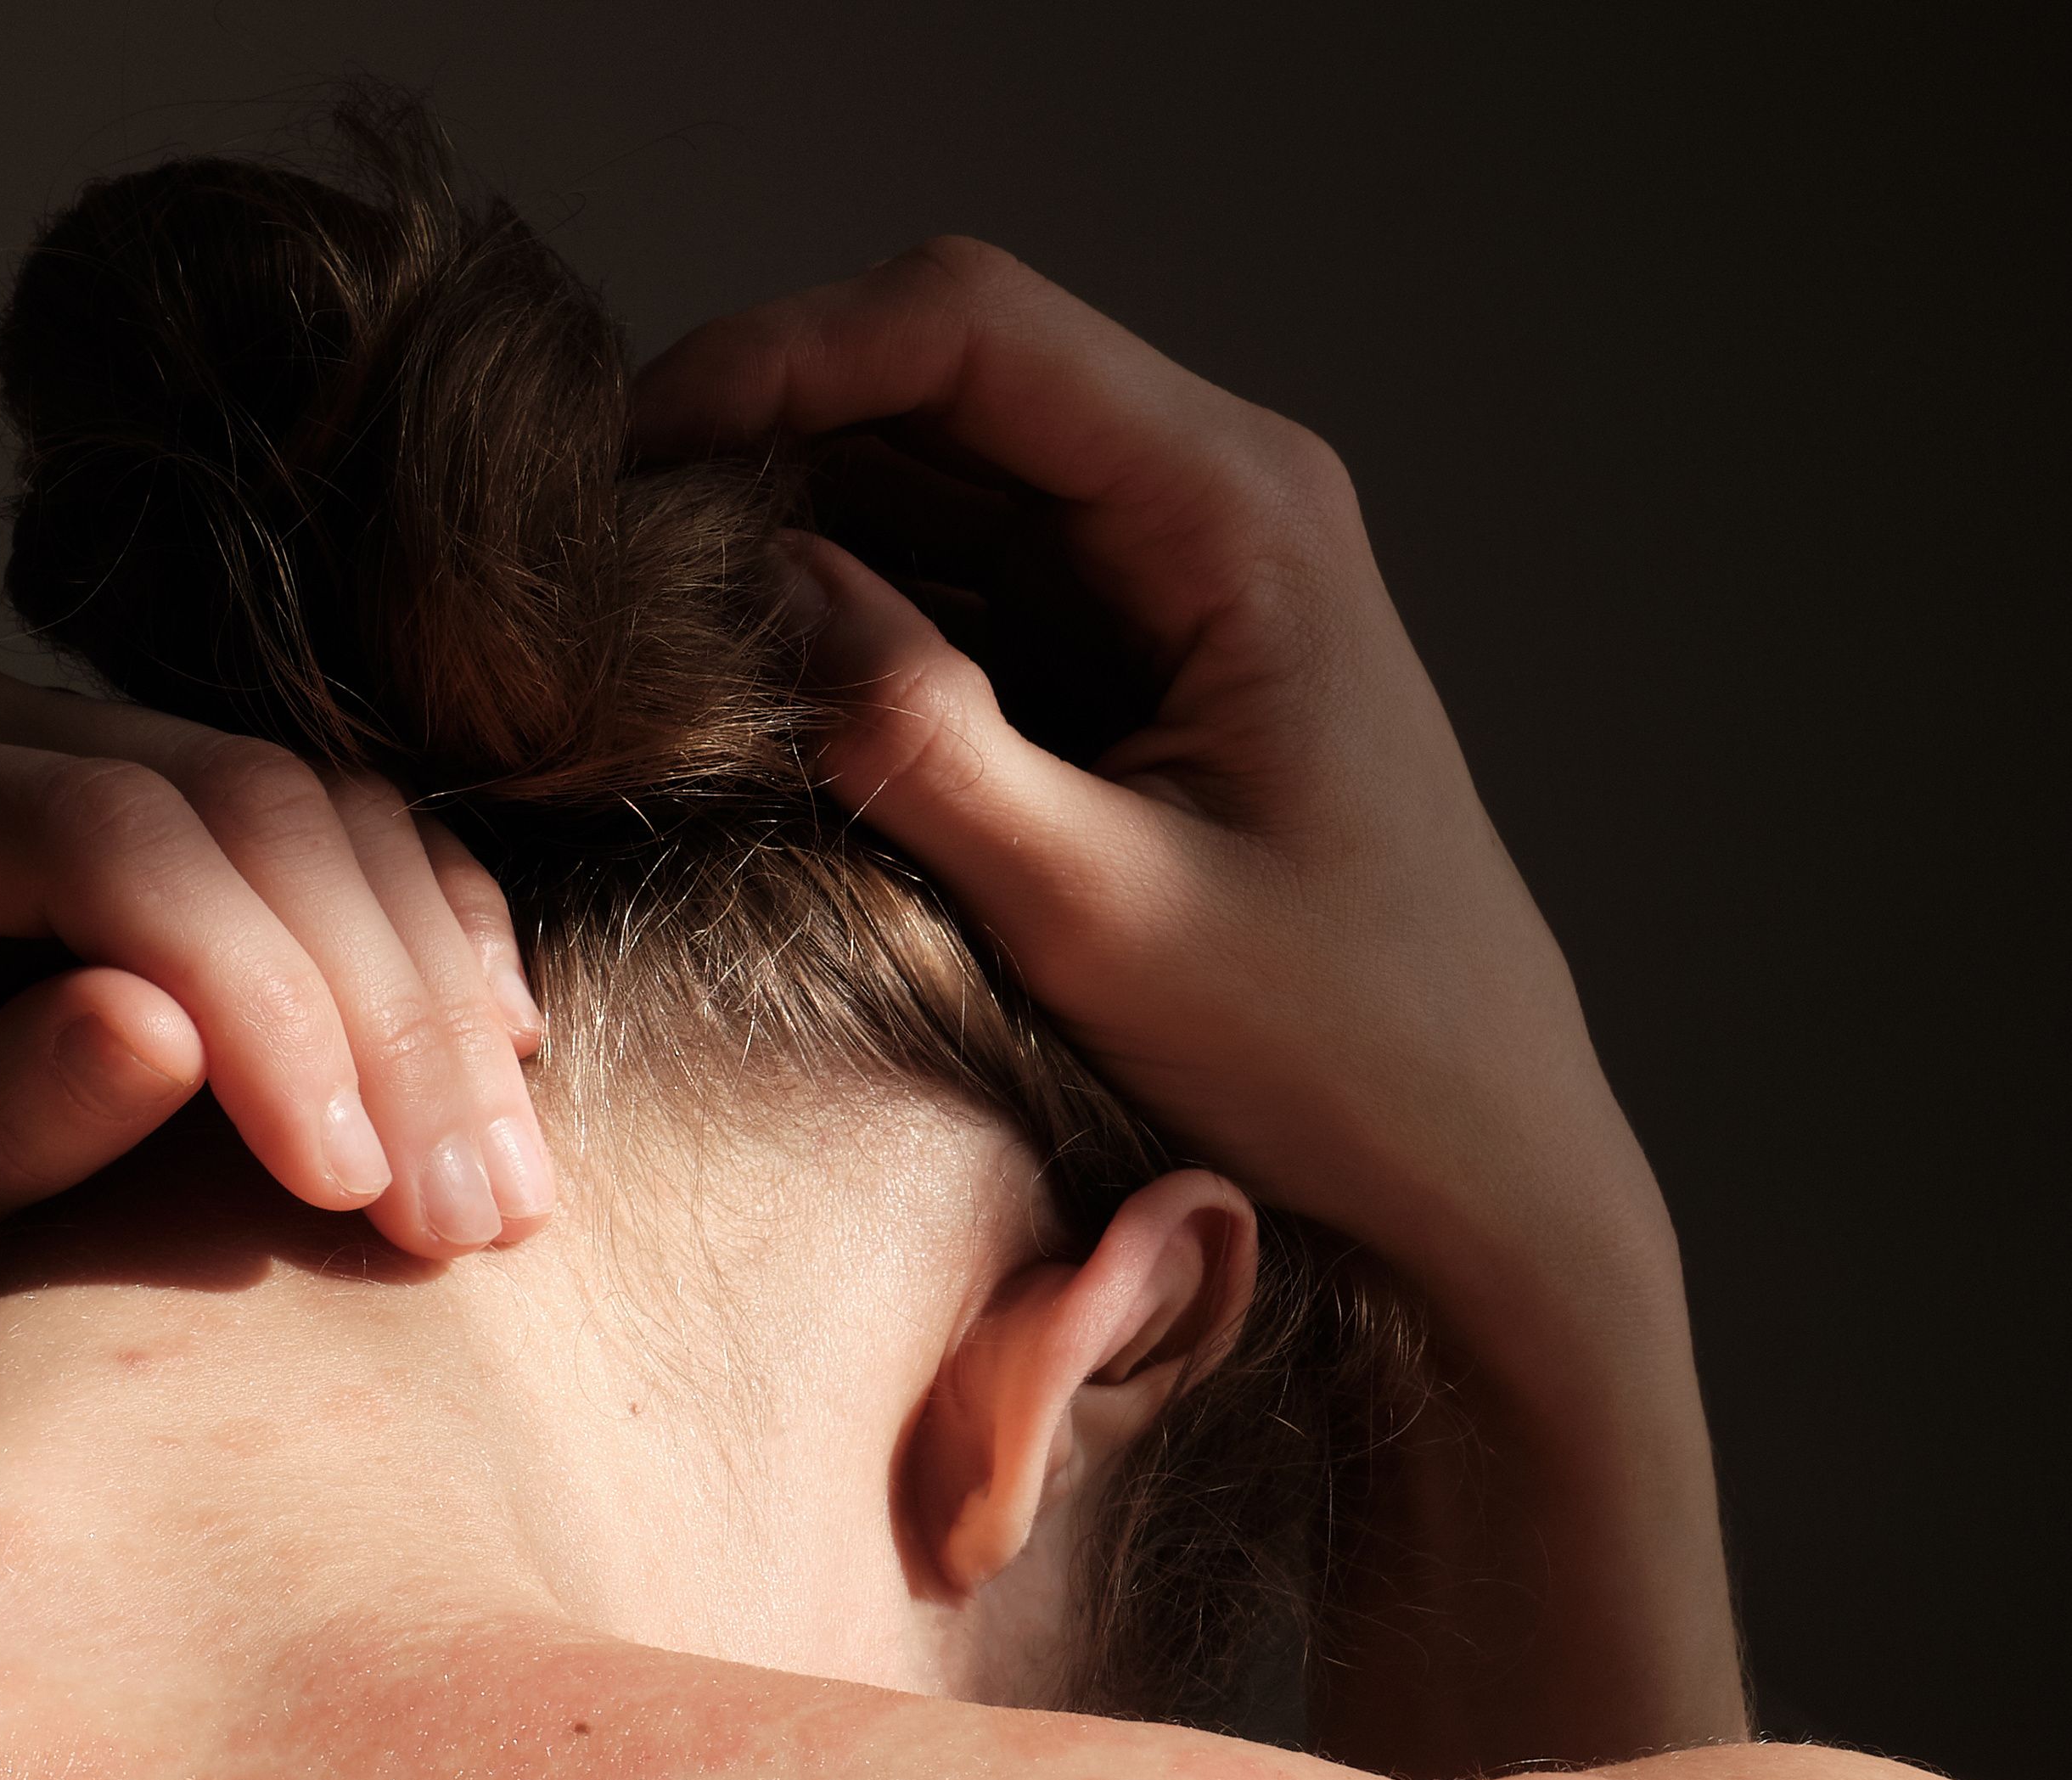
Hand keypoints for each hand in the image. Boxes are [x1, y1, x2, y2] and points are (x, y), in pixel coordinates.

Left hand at [0, 644, 548, 1552]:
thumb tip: (161, 1028)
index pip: (94, 838)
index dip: (256, 991)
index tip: (343, 1183)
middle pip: (230, 803)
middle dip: (374, 1011)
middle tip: (464, 1220)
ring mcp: (61, 739)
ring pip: (315, 812)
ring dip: (432, 1001)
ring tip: (497, 1201)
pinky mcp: (163, 796)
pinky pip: (342, 837)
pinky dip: (432, 952)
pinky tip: (495, 1078)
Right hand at [639, 239, 1747, 1770]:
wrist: (1475, 1161)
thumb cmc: (1336, 1054)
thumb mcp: (1096, 912)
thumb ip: (918, 738)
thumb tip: (750, 584)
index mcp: (1239, 511)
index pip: (967, 326)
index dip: (774, 357)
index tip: (620, 457)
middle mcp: (1211, 496)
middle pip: (930, 376)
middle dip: (754, 437)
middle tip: (596, 556)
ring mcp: (1168, 570)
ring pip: (923, 472)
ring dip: (781, 526)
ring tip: (644, 635)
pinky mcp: (1127, 651)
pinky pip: (951, 574)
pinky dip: (837, 609)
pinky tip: (742, 692)